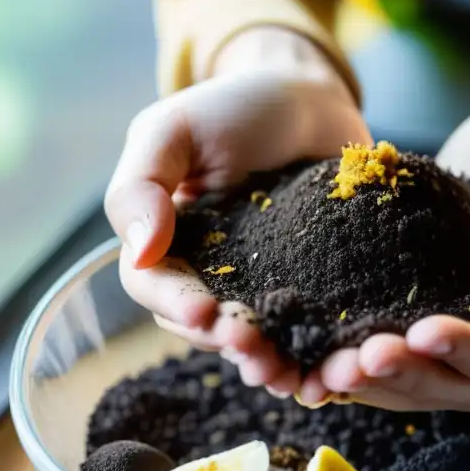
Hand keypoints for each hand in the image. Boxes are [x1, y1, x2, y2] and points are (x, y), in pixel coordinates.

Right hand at [105, 33, 369, 393]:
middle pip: (203, 326)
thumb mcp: (173, 130)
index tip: (206, 313)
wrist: (311, 98)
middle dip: (226, 341)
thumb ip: (142, 184)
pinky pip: (307, 331)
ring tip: (288, 372)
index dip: (176, 305)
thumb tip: (140, 248)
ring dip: (267, 362)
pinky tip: (328, 370)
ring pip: (254, 339)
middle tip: (254, 346)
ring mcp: (262, 286)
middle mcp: (209, 274)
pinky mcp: (312, 290)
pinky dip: (313, 355)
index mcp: (166, 242)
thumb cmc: (235, 107)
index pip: (154, 285)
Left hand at [297, 67, 469, 410]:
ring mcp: (453, 322)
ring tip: (325, 365)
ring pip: (413, 374)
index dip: (469, 355)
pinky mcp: (411, 298)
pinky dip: (348, 350)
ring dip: (371, 376)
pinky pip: (382, 337)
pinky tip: (309, 346)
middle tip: (358, 359)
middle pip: (454, 384)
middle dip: (408, 375)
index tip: (426, 330)